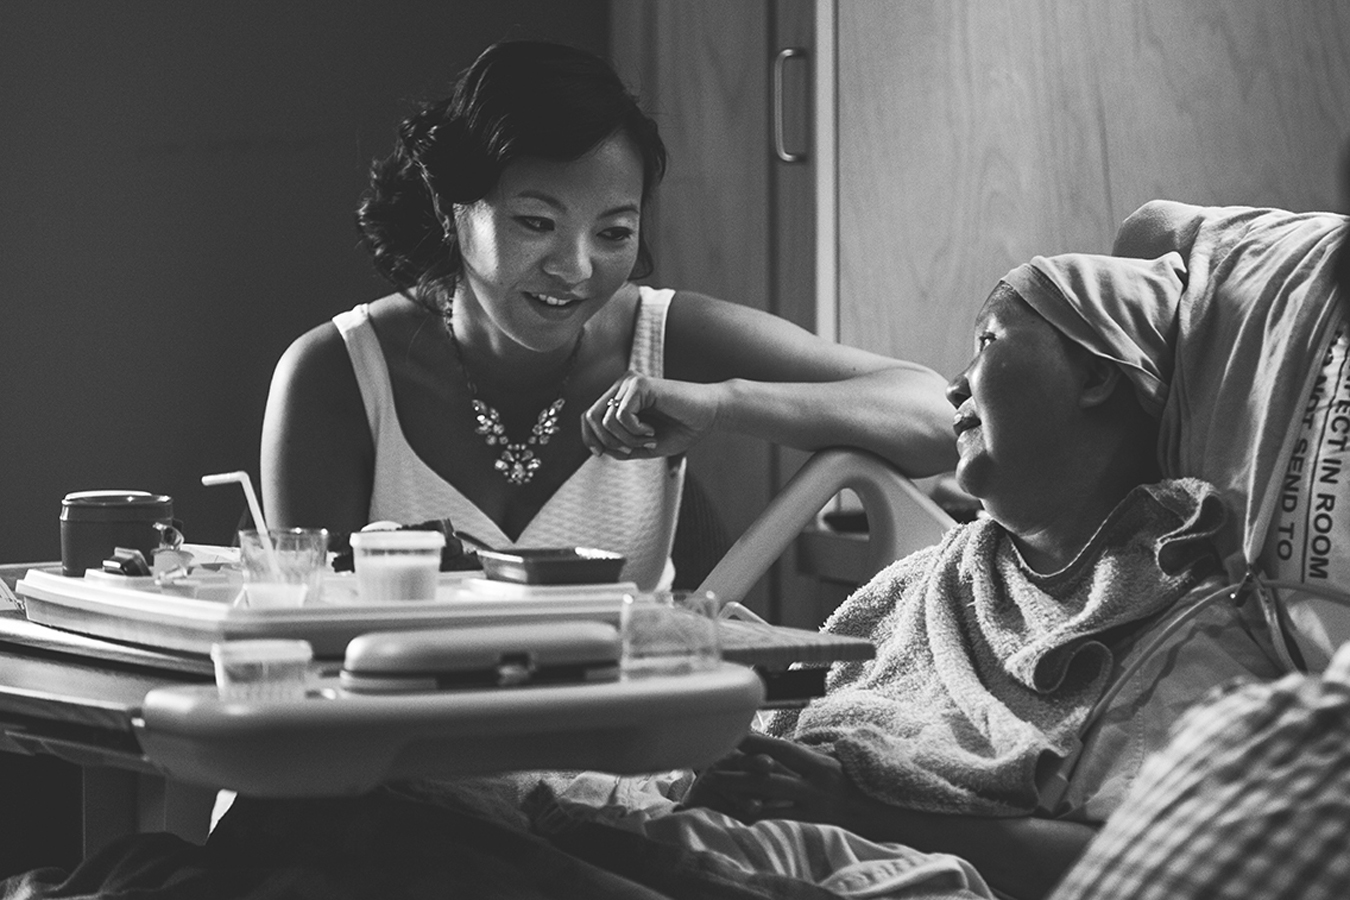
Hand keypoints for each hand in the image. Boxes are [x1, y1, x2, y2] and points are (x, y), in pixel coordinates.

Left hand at [581, 372, 719, 458]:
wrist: (710, 416)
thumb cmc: (682, 429)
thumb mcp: (645, 445)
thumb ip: (622, 447)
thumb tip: (600, 450)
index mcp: (621, 397)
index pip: (589, 415)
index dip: (589, 437)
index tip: (601, 454)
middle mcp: (622, 386)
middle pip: (591, 417)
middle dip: (607, 442)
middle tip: (633, 450)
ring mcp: (630, 382)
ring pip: (607, 420)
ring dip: (627, 440)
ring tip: (649, 440)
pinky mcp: (640, 384)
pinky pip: (621, 416)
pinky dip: (635, 432)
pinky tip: (652, 432)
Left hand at [684, 734, 868, 826]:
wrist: (877, 814)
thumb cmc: (854, 783)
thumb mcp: (833, 762)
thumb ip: (805, 756)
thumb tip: (774, 745)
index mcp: (821, 764)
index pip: (784, 749)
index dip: (758, 741)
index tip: (734, 733)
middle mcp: (816, 784)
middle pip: (771, 775)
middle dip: (740, 769)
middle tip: (713, 764)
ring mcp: (812, 806)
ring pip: (771, 798)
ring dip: (742, 791)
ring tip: (716, 784)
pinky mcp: (810, 823)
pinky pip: (780, 818)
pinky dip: (760, 815)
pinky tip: (739, 812)